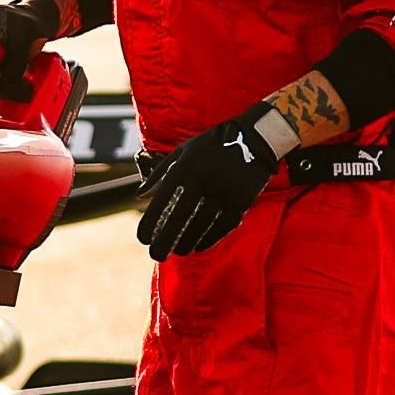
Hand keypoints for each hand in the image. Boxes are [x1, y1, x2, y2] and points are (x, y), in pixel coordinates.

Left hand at [134, 104, 294, 259]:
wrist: (255, 138)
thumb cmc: (212, 145)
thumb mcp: (183, 151)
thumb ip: (159, 172)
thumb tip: (138, 196)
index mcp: (185, 168)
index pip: (162, 200)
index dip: (150, 223)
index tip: (142, 239)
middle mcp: (202, 181)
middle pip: (180, 218)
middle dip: (165, 241)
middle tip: (155, 255)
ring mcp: (223, 192)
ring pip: (201, 226)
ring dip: (186, 243)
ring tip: (177, 252)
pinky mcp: (241, 201)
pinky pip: (222, 227)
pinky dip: (209, 240)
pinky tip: (198, 247)